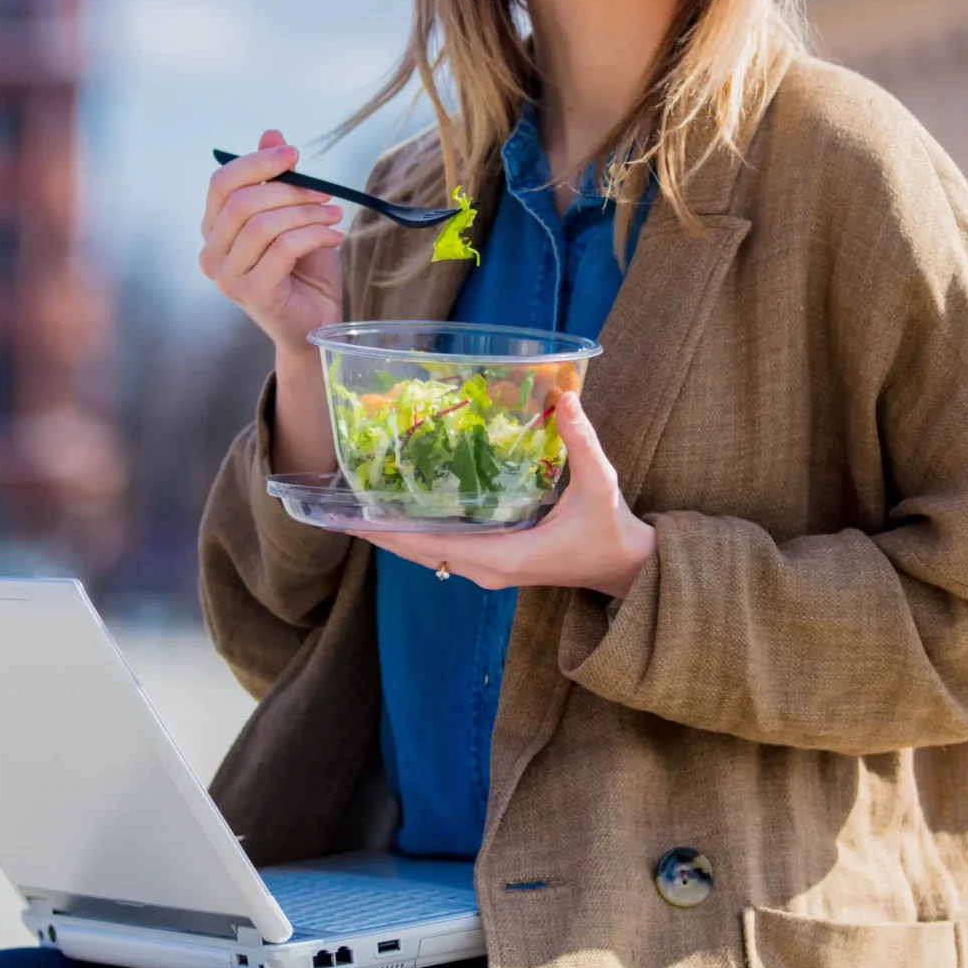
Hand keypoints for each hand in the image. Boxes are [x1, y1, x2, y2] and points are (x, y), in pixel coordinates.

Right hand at [199, 129, 344, 355]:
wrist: (314, 323)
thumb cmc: (302, 271)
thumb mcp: (292, 216)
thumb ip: (277, 180)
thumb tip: (271, 133)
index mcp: (214, 230)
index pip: (222, 183)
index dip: (257, 162)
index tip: (294, 153)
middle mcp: (211, 254)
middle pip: (242, 202)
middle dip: (291, 190)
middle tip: (325, 194)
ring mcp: (227, 277)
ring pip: (263, 225)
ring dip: (307, 214)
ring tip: (333, 218)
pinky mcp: (252, 293)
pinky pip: (282, 249)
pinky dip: (314, 236)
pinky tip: (334, 238)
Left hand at [377, 391, 656, 600]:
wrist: (625, 567)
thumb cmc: (610, 530)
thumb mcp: (600, 484)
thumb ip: (581, 441)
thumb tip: (565, 397)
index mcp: (506, 556)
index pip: (438, 545)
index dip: (395, 534)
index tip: (358, 521)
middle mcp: (489, 569)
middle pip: (422, 552)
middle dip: (382, 534)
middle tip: (341, 511)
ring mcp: (490, 570)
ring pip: (431, 555)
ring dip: (397, 535)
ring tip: (360, 510)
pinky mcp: (495, 565)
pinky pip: (446, 551)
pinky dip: (420, 535)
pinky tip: (403, 513)